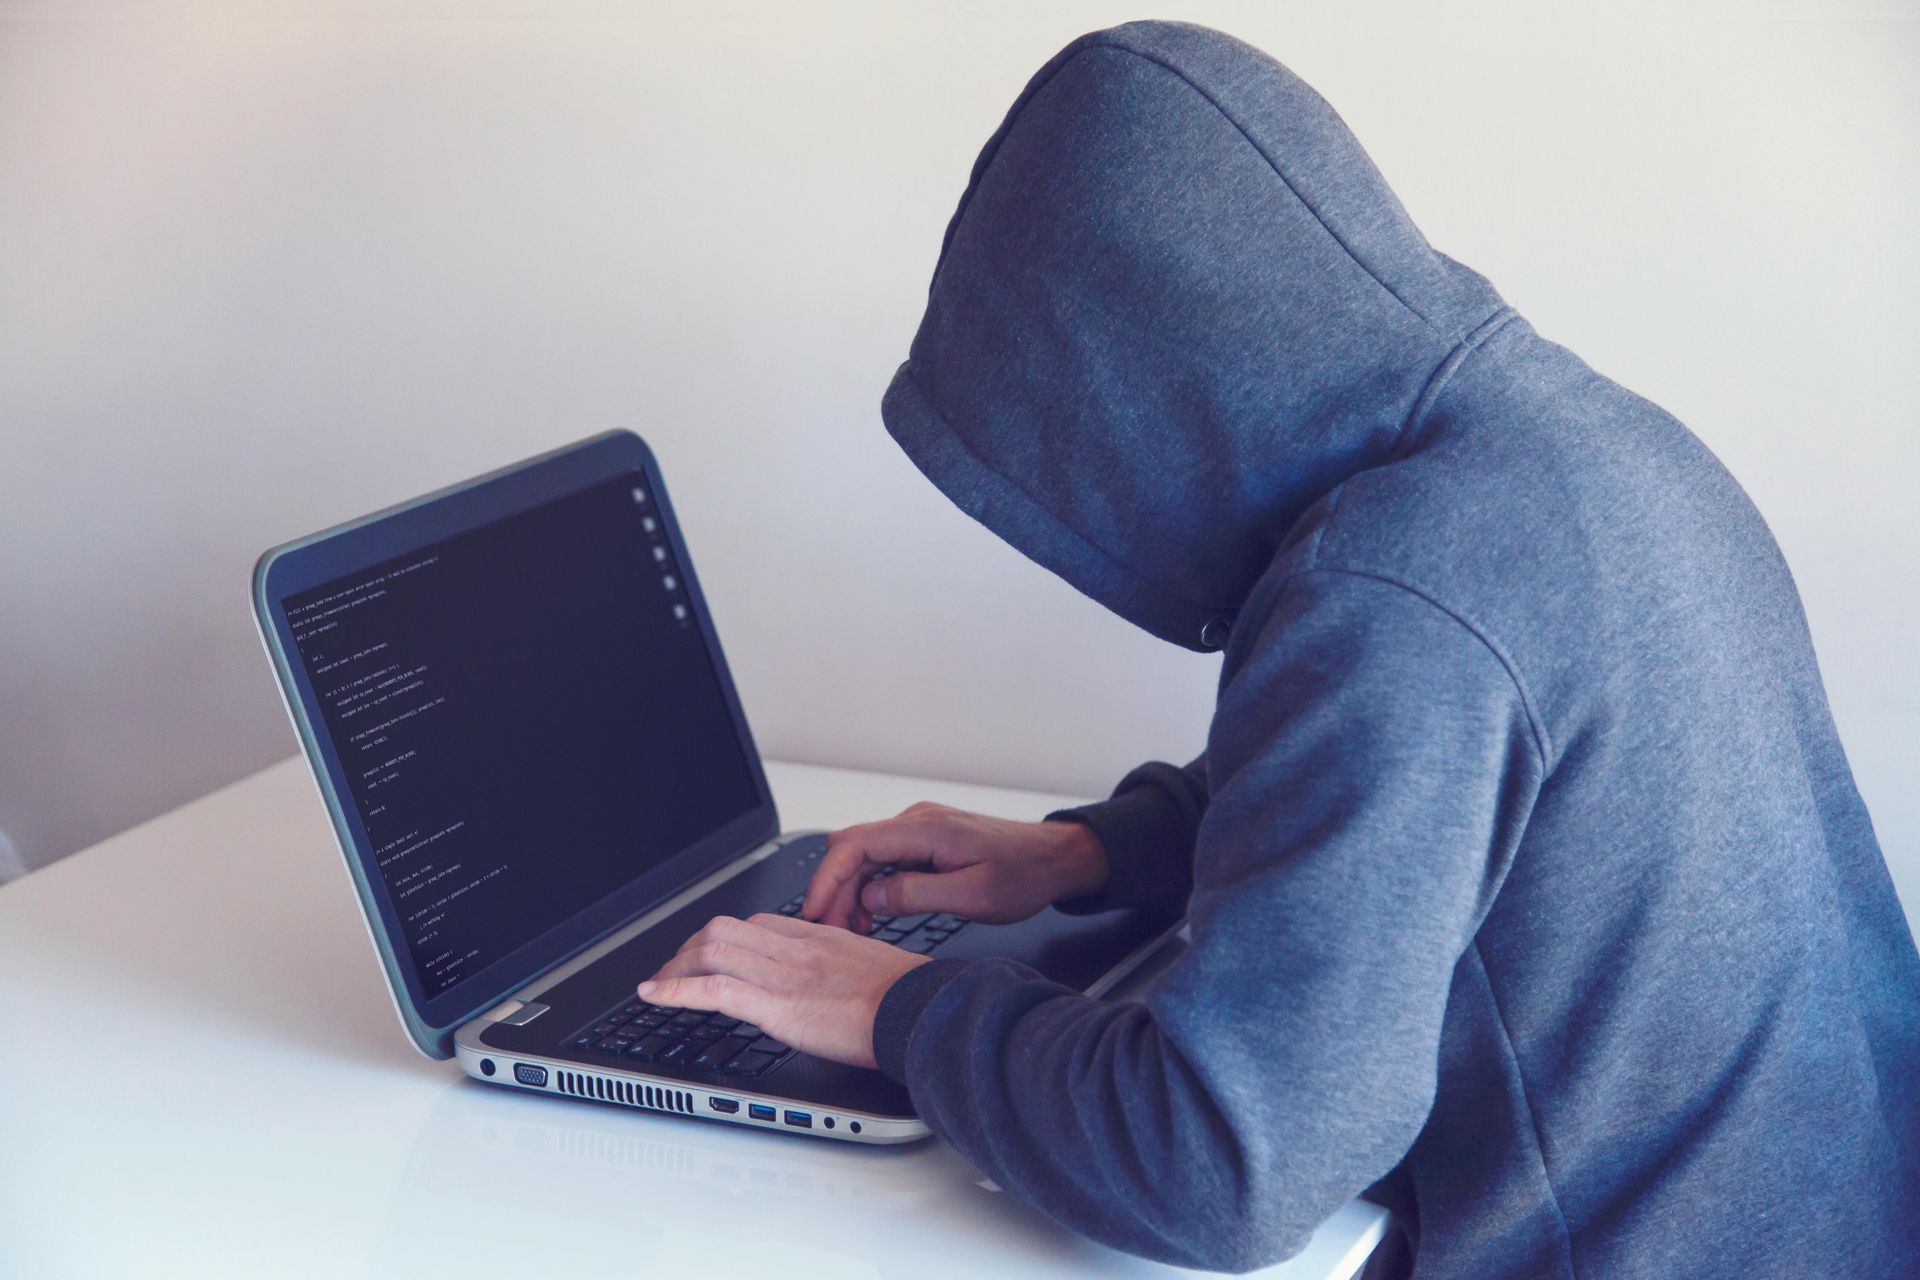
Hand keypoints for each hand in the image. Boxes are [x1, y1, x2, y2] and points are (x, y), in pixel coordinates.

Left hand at [636, 913, 927, 1068]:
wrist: (922, 1010)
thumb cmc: (911, 998)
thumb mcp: (877, 968)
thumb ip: (849, 969)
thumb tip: (845, 986)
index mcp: (820, 938)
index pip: (758, 925)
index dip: (724, 938)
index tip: (711, 954)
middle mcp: (796, 949)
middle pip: (725, 930)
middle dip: (690, 948)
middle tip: (674, 969)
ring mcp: (783, 975)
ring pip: (711, 951)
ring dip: (675, 967)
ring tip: (657, 984)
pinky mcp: (776, 1006)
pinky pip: (714, 989)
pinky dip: (675, 990)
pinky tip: (654, 995)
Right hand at [801, 802, 1108, 933]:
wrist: (1055, 859)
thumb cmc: (1025, 874)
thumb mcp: (973, 895)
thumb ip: (917, 894)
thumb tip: (871, 896)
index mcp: (926, 830)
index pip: (856, 845)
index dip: (827, 878)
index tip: (816, 911)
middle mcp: (917, 822)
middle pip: (852, 849)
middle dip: (833, 889)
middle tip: (831, 930)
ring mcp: (919, 830)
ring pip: (865, 856)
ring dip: (851, 891)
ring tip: (853, 930)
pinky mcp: (925, 842)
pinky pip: (883, 860)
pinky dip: (870, 887)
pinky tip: (872, 915)